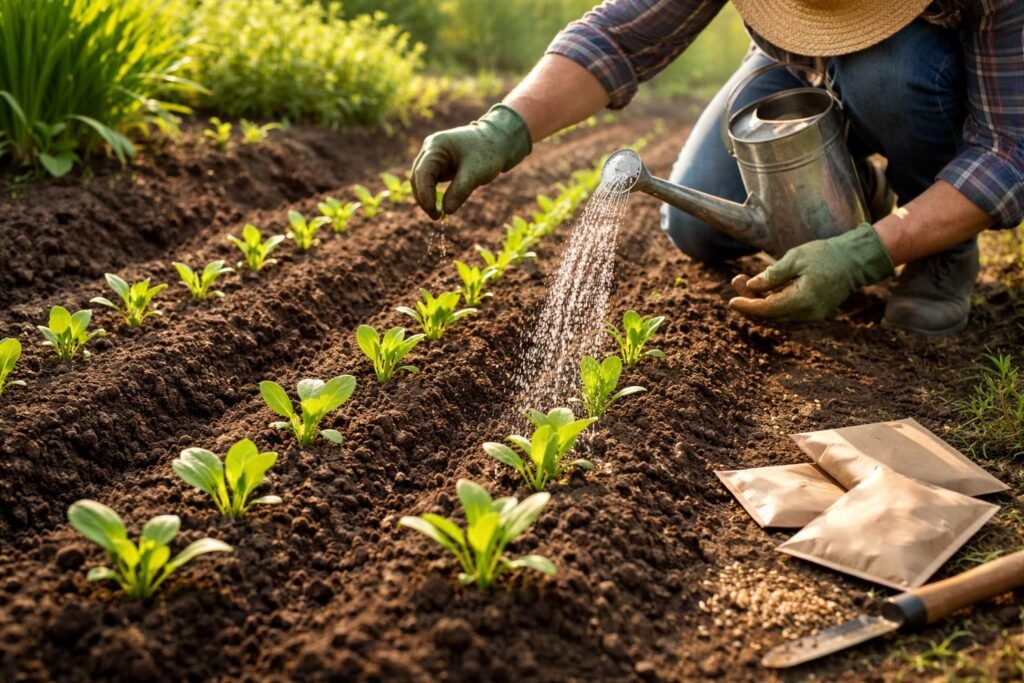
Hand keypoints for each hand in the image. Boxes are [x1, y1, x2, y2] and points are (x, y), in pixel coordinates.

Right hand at [410, 104, 531, 219]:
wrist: (498, 142)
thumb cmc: (488, 152)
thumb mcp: (475, 173)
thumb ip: (460, 191)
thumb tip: (446, 211)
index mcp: (436, 145)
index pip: (422, 172)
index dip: (425, 194)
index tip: (434, 212)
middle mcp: (430, 148)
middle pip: (417, 177)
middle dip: (424, 198)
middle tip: (436, 217)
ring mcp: (432, 155)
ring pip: (421, 180)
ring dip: (426, 197)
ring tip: (438, 214)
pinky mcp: (438, 163)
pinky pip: (429, 181)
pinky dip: (432, 193)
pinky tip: (440, 206)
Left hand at [728, 223, 894, 321]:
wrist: (856, 260)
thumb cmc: (826, 255)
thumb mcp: (796, 258)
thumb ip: (773, 274)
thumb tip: (752, 286)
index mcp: (804, 300)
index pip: (768, 310)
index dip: (747, 306)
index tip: (731, 301)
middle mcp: (808, 313)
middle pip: (769, 315)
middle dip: (750, 300)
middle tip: (737, 279)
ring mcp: (812, 315)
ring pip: (777, 315)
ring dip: (759, 301)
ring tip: (745, 281)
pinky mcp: (813, 312)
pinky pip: (786, 311)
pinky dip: (772, 301)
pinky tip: (762, 287)